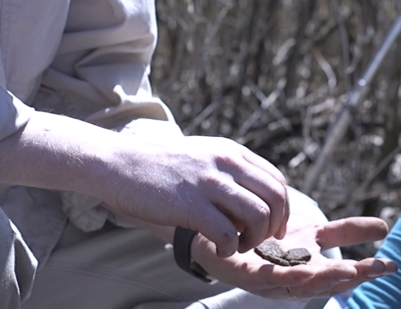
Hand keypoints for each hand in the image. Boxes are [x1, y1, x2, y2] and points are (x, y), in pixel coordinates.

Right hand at [97, 133, 290, 256]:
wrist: (117, 162)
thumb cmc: (157, 165)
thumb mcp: (201, 154)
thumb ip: (227, 169)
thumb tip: (250, 196)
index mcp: (231, 152)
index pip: (276, 180)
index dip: (283, 208)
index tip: (276, 227)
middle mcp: (226, 163)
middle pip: (275, 198)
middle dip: (274, 226)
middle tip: (261, 241)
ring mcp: (209, 183)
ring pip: (258, 216)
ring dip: (254, 239)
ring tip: (238, 245)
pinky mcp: (190, 205)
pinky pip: (227, 234)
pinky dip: (229, 248)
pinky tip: (219, 249)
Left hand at [190, 216, 397, 299]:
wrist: (218, 238)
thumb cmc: (268, 241)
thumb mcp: (312, 233)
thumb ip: (346, 233)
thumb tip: (385, 228)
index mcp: (314, 262)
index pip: (344, 260)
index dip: (368, 261)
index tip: (394, 259)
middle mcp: (297, 273)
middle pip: (330, 277)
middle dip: (356, 275)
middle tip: (382, 268)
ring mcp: (275, 277)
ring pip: (306, 283)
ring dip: (329, 278)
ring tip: (353, 271)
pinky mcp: (251, 275)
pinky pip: (273, 278)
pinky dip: (291, 278)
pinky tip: (306, 272)